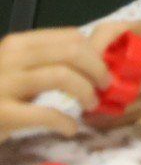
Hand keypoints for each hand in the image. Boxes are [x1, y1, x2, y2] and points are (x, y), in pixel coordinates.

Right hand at [0, 26, 114, 136]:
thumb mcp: (22, 69)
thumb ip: (53, 58)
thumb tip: (105, 46)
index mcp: (18, 44)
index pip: (69, 36)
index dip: (95, 52)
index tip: (103, 68)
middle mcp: (10, 58)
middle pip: (71, 52)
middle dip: (97, 69)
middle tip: (104, 86)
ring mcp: (3, 85)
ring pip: (61, 75)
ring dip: (85, 91)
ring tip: (91, 104)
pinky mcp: (1, 114)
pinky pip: (44, 113)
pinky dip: (64, 121)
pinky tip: (70, 128)